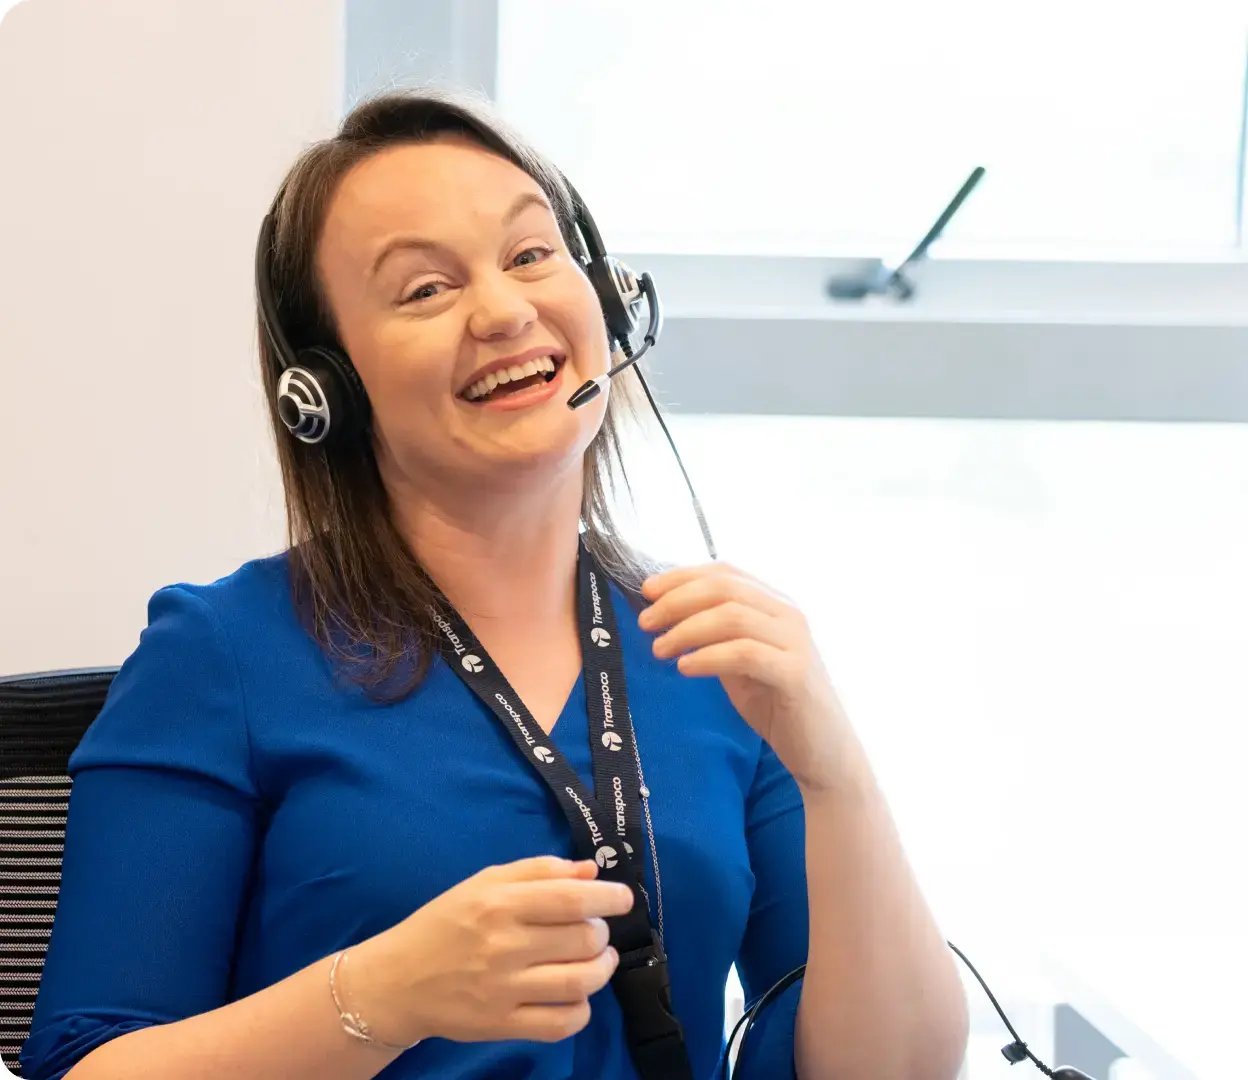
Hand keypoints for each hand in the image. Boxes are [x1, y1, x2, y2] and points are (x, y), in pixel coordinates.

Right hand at [345, 856, 634, 1045]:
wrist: (396, 980)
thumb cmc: (445, 923)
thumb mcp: (484, 883)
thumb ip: (538, 871)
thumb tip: (590, 870)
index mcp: (499, 903)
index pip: (570, 898)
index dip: (607, 897)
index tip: (623, 898)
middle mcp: (504, 945)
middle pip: (581, 938)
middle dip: (601, 932)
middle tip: (595, 930)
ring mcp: (504, 989)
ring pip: (578, 981)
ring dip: (601, 969)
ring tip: (599, 959)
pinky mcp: (502, 1025)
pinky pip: (560, 1023)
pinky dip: (581, 1010)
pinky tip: (578, 995)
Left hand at [639, 561, 857, 793]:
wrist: (822, 750)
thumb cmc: (775, 702)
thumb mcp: (738, 660)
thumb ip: (714, 634)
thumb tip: (664, 614)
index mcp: (774, 604)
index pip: (725, 572)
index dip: (682, 576)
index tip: (647, 590)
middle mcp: (788, 614)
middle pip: (725, 588)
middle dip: (677, 601)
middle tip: (646, 622)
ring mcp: (795, 641)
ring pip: (733, 616)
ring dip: (687, 629)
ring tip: (659, 648)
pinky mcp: (795, 673)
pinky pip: (744, 654)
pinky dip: (709, 656)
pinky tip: (685, 668)